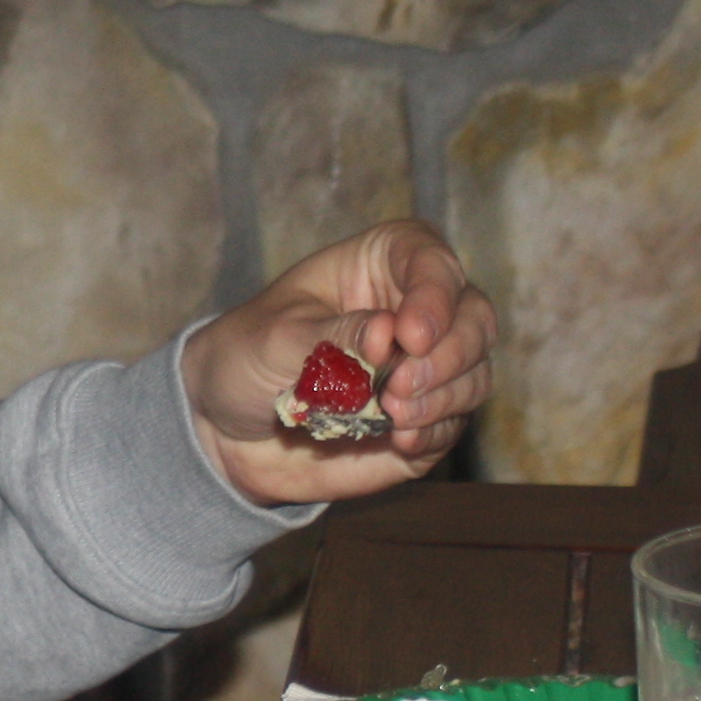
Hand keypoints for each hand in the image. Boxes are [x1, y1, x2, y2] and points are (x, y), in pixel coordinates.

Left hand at [183, 219, 497, 506]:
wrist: (225, 428)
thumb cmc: (246, 357)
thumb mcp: (274, 338)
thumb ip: (333, 335)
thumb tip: (388, 334)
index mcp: (381, 264)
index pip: (431, 261)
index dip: (433, 296)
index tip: (410, 336)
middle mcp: (416, 310)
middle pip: (474, 318)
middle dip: (450, 353)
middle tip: (401, 386)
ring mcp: (425, 367)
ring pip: (474, 374)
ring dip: (443, 396)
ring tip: (393, 414)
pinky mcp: (424, 419)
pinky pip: (453, 423)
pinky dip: (433, 431)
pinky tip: (400, 439)